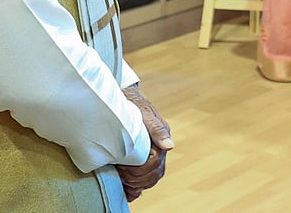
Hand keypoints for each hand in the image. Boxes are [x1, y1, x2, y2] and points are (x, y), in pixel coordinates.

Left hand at [116, 85, 174, 200]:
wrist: (124, 98)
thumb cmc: (132, 104)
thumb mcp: (144, 114)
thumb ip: (157, 129)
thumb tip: (170, 146)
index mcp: (161, 139)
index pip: (155, 164)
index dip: (140, 169)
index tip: (123, 166)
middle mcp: (159, 148)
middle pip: (154, 175)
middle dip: (137, 178)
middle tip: (120, 172)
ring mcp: (151, 154)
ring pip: (150, 179)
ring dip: (136, 183)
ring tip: (121, 178)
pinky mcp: (142, 158)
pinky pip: (144, 179)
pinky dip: (136, 187)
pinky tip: (127, 190)